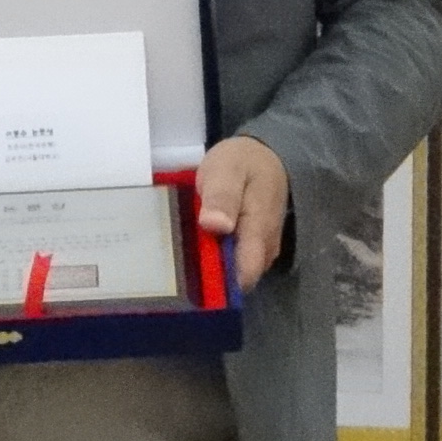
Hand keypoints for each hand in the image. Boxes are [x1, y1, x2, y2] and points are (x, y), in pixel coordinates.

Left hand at [195, 134, 291, 289]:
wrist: (264, 157)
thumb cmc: (243, 162)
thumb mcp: (226, 170)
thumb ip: (222, 197)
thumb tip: (216, 226)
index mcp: (259, 229)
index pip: (245, 273)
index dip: (217, 283)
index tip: (186, 278)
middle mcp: (265, 249)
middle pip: (237, 279)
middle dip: (209, 276)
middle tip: (176, 258)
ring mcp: (262, 251)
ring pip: (235, 274)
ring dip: (211, 268)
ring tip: (183, 248)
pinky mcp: (255, 250)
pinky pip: (235, 265)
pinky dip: (216, 259)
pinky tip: (197, 245)